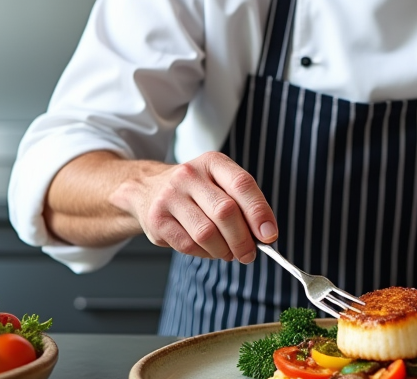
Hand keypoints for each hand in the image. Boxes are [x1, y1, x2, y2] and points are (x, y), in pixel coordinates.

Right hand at [107, 151, 277, 263]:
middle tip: (249, 253)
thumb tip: (264, 234)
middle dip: (243, 239)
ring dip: (224, 250)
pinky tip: (209, 250)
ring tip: (229, 252)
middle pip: (225, 212)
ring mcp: (170, 197)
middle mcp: (189, 175)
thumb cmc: (195, 191)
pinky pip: (188, 245)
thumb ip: (243, 204)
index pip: (242, 185)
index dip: (259, 212)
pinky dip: (205, 254)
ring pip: (207, 233)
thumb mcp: (219, 184)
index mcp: (212, 162)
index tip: (269, 235)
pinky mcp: (157, 220)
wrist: (147, 189)